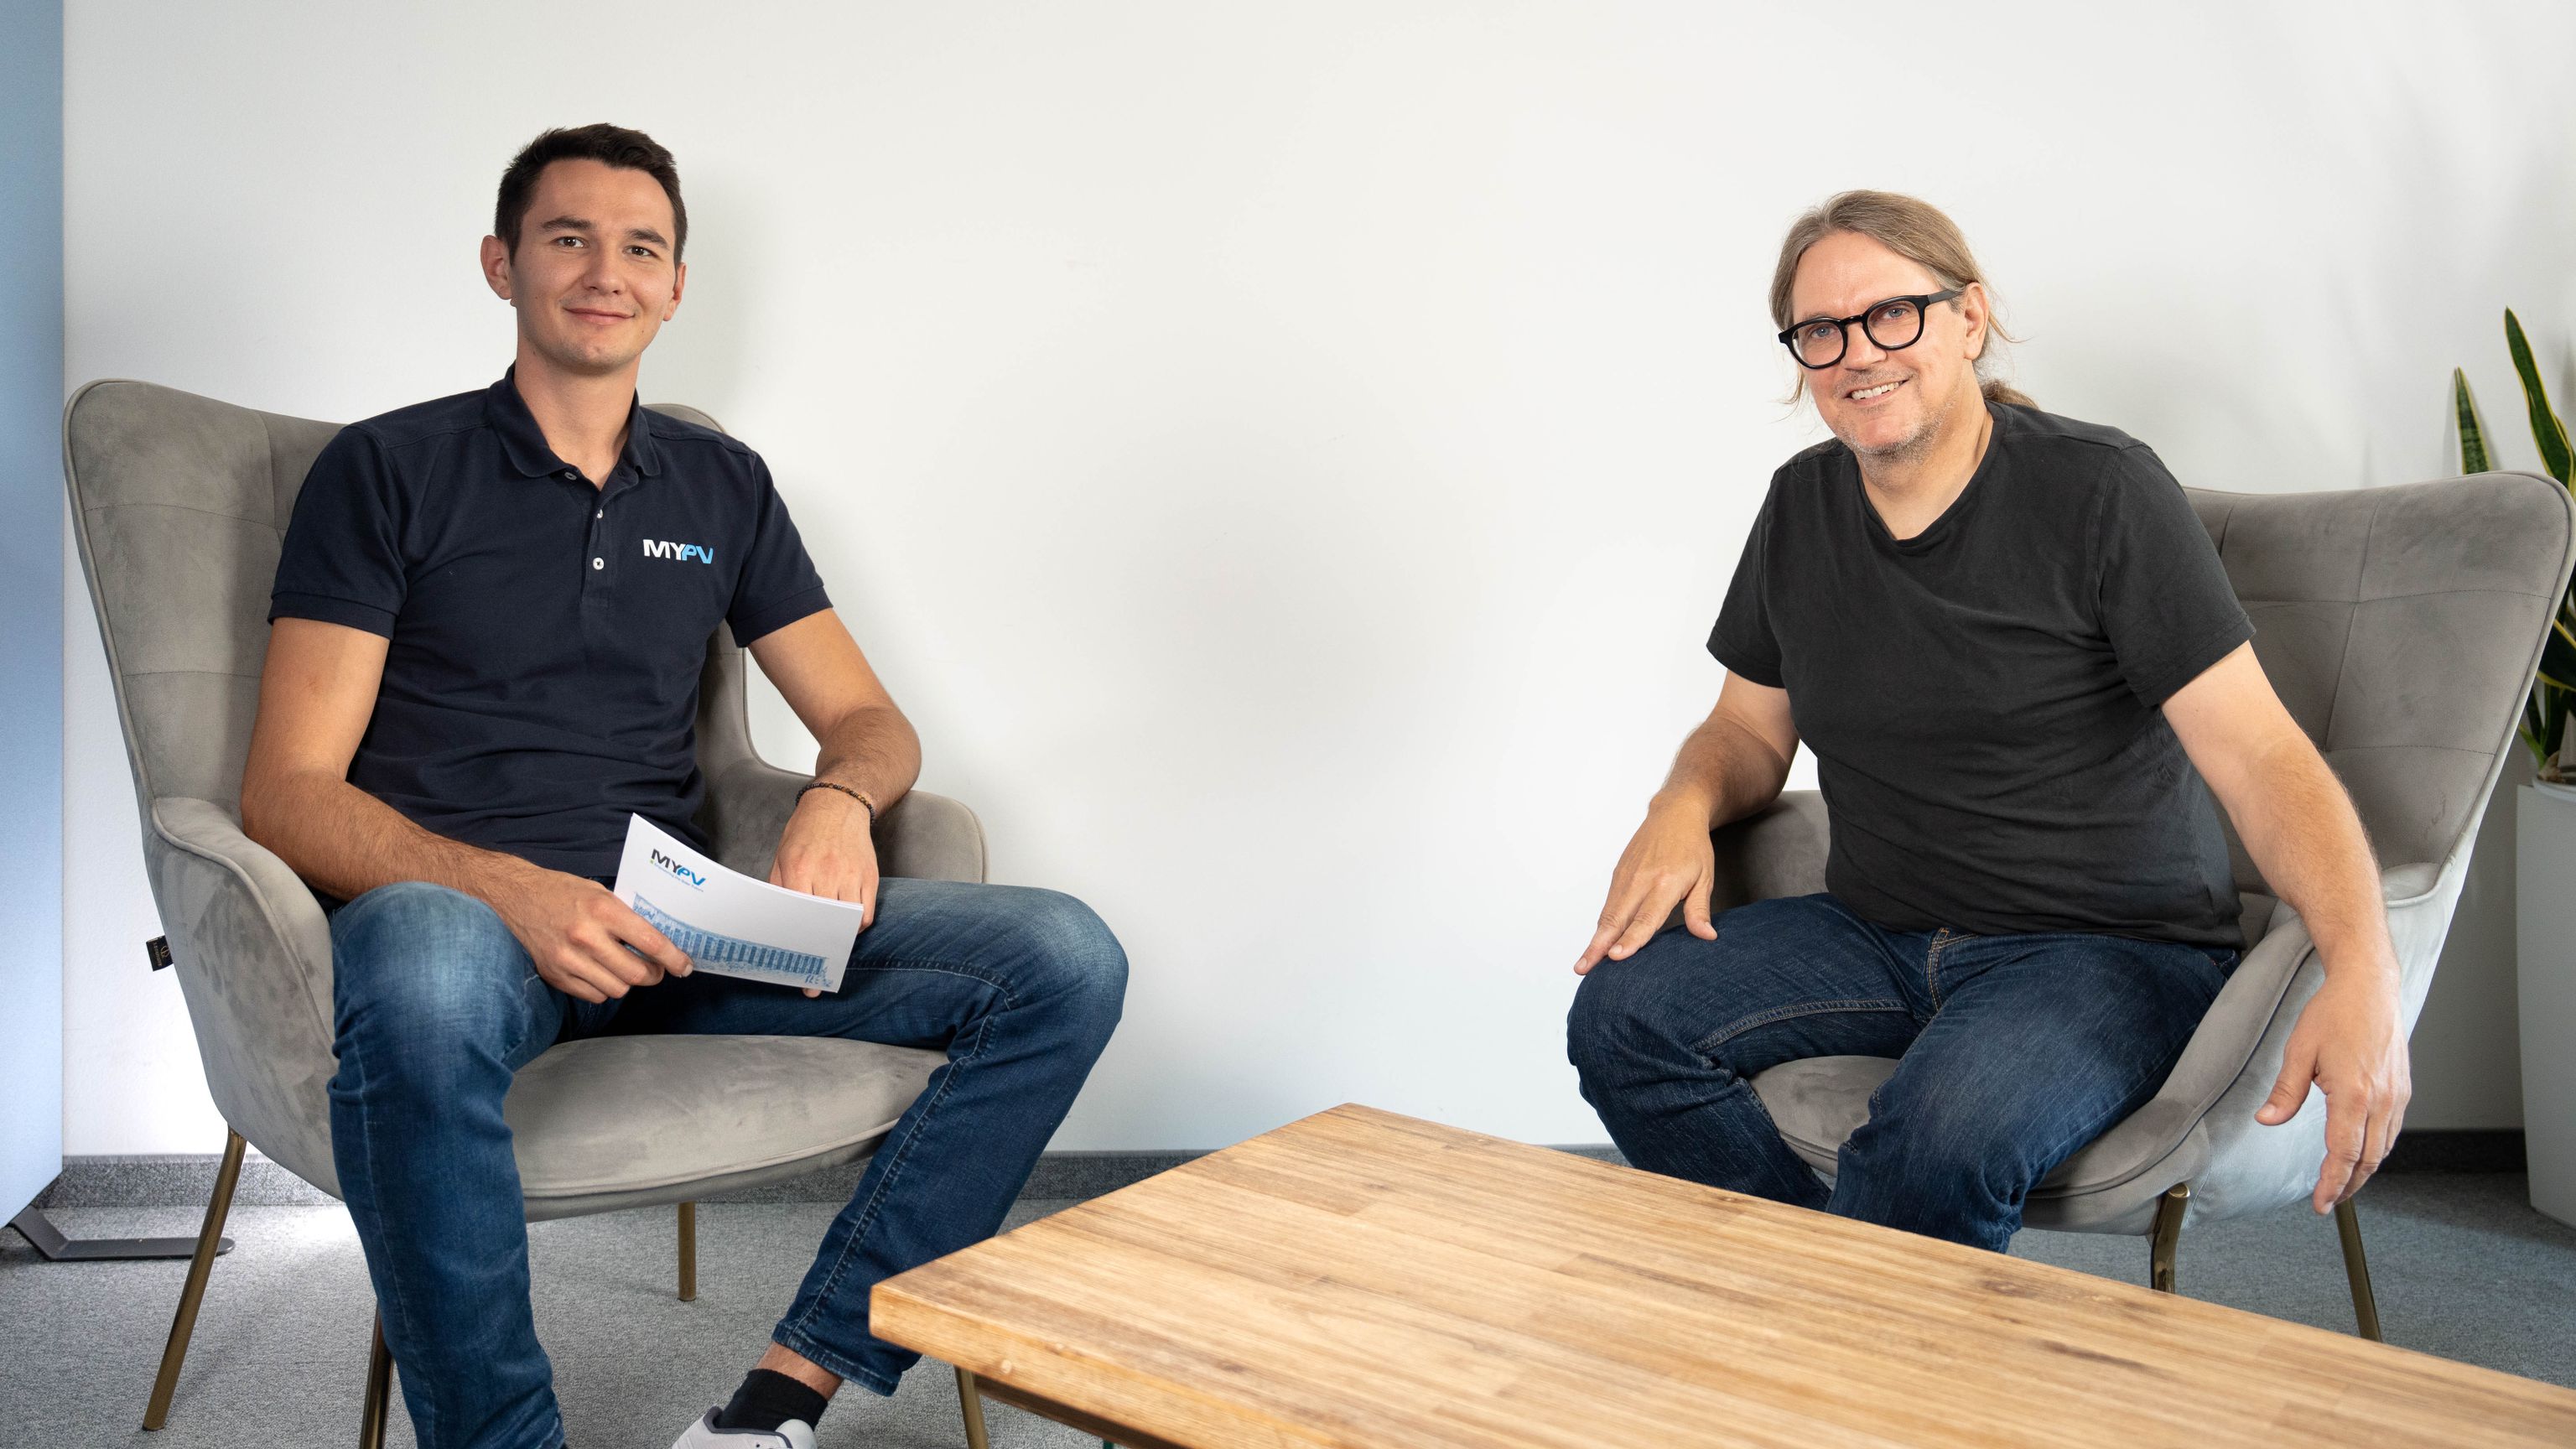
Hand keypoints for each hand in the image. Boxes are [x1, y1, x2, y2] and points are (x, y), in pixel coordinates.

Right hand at [484, 862, 689, 1004]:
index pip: (651, 943)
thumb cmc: (563, 891)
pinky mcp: (555, 974)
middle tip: (657, 969)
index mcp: (603, 910)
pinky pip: (593, 995)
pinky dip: (605, 988)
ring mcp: (568, 959)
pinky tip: (603, 973)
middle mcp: (586, 937)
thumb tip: (659, 940)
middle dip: (654, 975)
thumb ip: (627, 916)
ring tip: (628, 969)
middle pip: (636, 973)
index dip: (674, 959)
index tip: (684, 966)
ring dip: (629, 982)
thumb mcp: (601, 893)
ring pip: (617, 989)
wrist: (516, 896)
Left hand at [771, 786, 880, 995]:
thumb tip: (775, 923)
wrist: (838, 805)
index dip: (798, 942)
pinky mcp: (870, 875)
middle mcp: (827, 873)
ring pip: (850, 921)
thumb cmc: (805, 832)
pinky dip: (858, 925)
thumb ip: (779, 889)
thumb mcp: (781, 857)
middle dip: (819, 948)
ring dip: (840, 937)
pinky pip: (867, 912)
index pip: (799, 916)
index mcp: (799, 869)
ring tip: (831, 946)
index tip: (798, 964)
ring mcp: (851, 875)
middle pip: (824, 922)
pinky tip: (849, 926)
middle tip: (815, 969)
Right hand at [1576, 795, 1717, 974]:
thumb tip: (1707, 937)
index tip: (1616, 957)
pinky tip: (1597, 942)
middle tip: (1582, 968)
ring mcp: (1626, 876)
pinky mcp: (1618, 874)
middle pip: (1615, 919)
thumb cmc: (1693, 847)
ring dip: (1595, 939)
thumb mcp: (1705, 877)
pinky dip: (1601, 925)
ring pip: (1607, 914)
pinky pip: (1608, 905)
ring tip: (1584, 963)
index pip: (1645, 919)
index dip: (1630, 939)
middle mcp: (1640, 880)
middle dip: (1598, 946)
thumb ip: (1700, 910)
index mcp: (1665, 883)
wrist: (1674, 813)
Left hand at [2254, 964, 2410, 1212]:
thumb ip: (2285, 1091)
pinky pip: (2392, 1130)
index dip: (2332, 1183)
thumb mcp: (2299, 1050)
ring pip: (2383, 1148)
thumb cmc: (2333, 1014)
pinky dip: (2376, 1149)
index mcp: (2354, 1094)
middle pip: (2368, 1159)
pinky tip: (2361, 1152)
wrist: (2369, 987)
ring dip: (2364, 1170)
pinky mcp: (2403, 1088)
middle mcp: (2382, 1099)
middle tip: (2328, 1202)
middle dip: (2348, 1186)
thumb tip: (2267, 1120)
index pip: (2344, 1154)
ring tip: (2342, 1184)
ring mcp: (2397, 1095)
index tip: (2320, 1204)